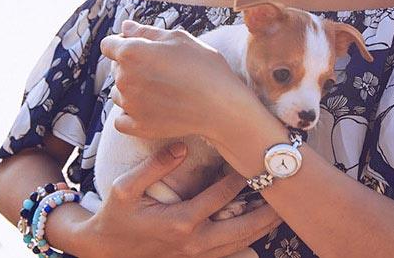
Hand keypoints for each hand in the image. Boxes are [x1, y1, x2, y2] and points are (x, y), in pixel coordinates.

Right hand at [76, 143, 281, 257]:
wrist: (106, 249)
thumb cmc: (116, 215)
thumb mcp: (124, 187)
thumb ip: (153, 166)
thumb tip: (180, 146)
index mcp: (180, 221)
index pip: (222, 196)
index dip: (241, 178)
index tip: (255, 160)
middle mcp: (194, 242)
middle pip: (243, 227)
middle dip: (267, 211)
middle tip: (287, 194)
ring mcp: (197, 255)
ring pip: (241, 243)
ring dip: (262, 227)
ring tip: (282, 211)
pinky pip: (230, 254)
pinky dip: (249, 242)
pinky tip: (261, 231)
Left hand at [100, 20, 259, 140]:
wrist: (221, 106)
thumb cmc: (204, 67)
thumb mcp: (179, 39)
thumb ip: (147, 32)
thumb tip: (125, 27)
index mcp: (131, 52)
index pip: (108, 44)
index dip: (124, 44)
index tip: (143, 49)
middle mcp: (124, 78)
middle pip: (115, 69)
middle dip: (130, 66)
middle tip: (160, 70)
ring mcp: (129, 104)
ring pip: (118, 93)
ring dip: (131, 90)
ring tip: (160, 90)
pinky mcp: (138, 126)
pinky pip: (121, 120)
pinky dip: (131, 115)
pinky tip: (149, 109)